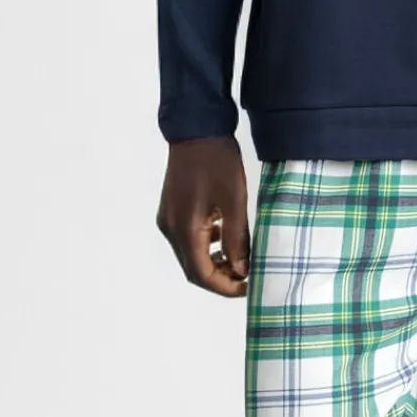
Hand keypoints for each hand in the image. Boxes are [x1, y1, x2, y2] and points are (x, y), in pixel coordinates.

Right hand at [156, 136, 250, 296]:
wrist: (196, 129)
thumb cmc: (217, 161)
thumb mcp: (234, 201)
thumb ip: (236, 239)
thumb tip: (240, 270)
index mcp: (185, 229)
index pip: (201, 274)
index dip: (224, 287)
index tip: (248, 287)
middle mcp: (170, 228)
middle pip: (192, 268)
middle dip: (219, 278)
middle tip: (246, 277)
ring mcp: (168, 219)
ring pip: (190, 255)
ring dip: (213, 263)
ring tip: (240, 260)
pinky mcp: (172, 210)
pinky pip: (188, 239)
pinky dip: (206, 246)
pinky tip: (225, 239)